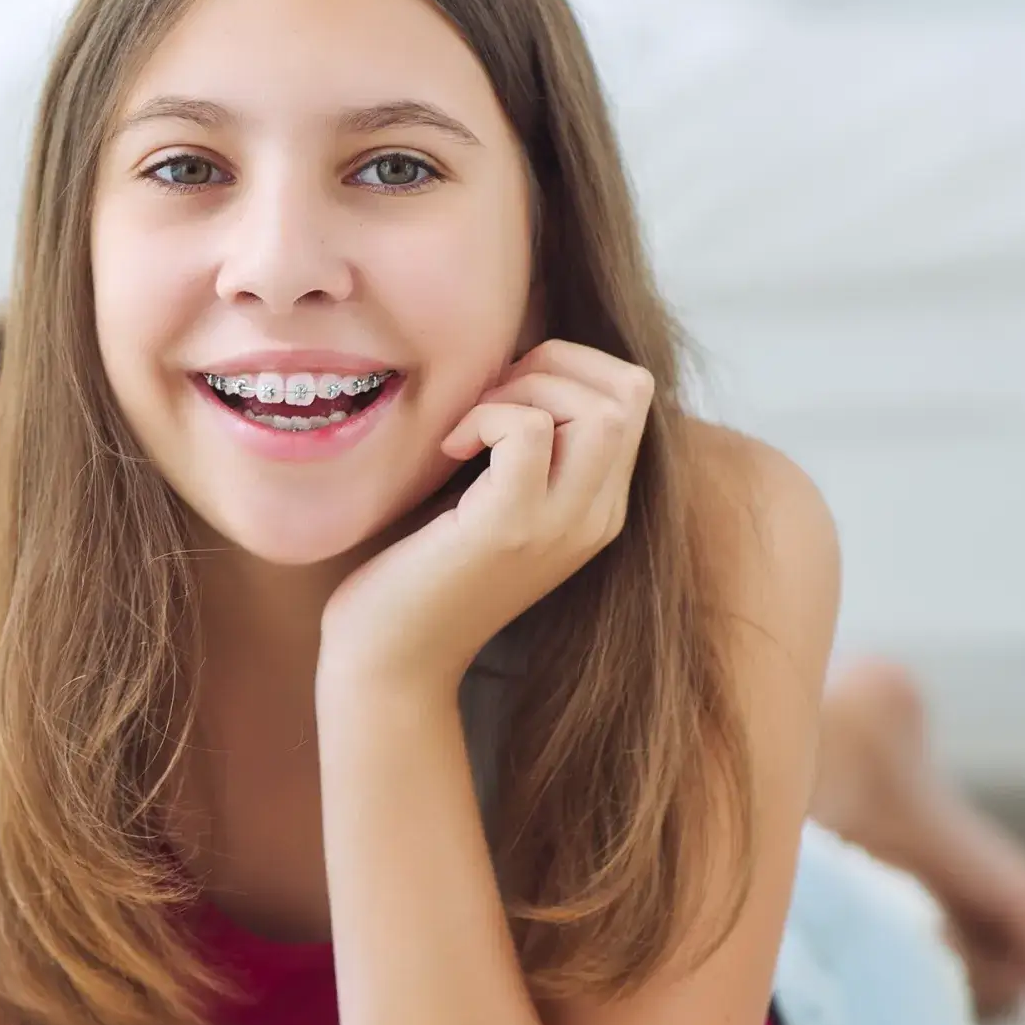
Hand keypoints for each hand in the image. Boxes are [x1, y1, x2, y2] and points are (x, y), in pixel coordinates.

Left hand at [317, 340, 654, 689]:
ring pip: (600, 408)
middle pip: (631, 392)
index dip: (569, 368)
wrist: (391, 660)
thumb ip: (527, 449)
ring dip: (524, 388)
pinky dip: (487, 416)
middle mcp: (596, 519)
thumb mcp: (492, 500)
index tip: (504, 394)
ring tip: (471, 428)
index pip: (632, 397)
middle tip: (489, 400)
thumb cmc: (425, 572)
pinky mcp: (511, 529)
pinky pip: (530, 430)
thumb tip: (519, 365)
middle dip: (556, 364)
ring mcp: (560, 526)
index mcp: (598, 508)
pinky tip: (451, 450)